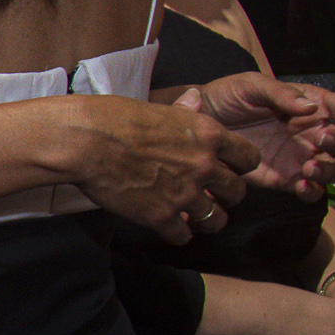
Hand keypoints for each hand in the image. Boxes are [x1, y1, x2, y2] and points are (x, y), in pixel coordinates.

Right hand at [72, 90, 257, 244]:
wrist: (85, 141)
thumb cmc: (115, 118)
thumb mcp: (158, 108)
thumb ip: (183, 110)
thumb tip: (196, 98)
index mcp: (207, 135)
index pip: (249, 158)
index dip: (240, 166)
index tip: (227, 170)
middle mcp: (203, 165)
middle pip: (237, 192)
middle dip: (227, 196)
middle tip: (211, 196)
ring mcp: (185, 193)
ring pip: (216, 220)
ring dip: (206, 220)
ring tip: (193, 218)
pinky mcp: (161, 216)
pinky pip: (183, 236)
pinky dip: (176, 234)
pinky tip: (167, 226)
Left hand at [186, 73, 334, 198]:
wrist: (203, 122)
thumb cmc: (231, 97)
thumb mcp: (252, 85)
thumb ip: (281, 94)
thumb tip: (310, 106)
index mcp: (314, 105)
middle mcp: (315, 132)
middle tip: (322, 138)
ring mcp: (304, 157)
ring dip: (331, 170)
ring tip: (309, 167)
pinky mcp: (287, 179)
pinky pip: (312, 191)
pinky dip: (313, 191)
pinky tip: (301, 184)